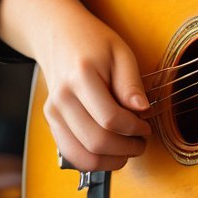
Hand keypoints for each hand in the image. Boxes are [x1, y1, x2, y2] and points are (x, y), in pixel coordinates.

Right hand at [0, 0, 150, 172]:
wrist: (59, 36)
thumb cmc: (93, 42)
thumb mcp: (121, 53)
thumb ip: (131, 84)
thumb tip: (142, 111)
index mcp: (81, 77)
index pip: (110, 119)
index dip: (134, 129)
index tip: (146, 126)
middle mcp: (62, 99)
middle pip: (96, 142)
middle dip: (125, 149)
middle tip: (141, 142)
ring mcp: (53, 113)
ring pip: (83, 157)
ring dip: (110, 161)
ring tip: (127, 149)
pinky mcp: (51, 122)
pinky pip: (72, 154)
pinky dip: (94, 161)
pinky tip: (110, 150)